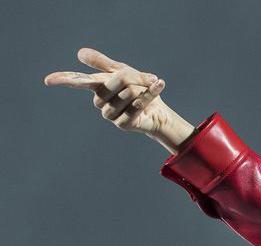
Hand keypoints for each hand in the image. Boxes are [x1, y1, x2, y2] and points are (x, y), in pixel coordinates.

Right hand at [44, 47, 179, 136]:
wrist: (158, 110)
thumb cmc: (138, 89)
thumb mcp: (122, 71)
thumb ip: (102, 63)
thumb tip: (79, 53)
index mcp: (97, 86)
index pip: (77, 81)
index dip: (63, 79)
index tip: (48, 80)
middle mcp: (99, 101)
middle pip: (118, 80)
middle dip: (136, 77)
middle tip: (147, 79)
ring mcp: (109, 114)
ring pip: (128, 92)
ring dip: (144, 88)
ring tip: (147, 91)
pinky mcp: (122, 124)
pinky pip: (137, 105)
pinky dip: (150, 94)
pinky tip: (158, 87)